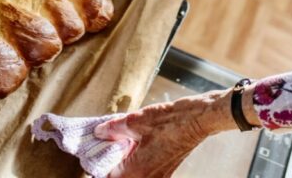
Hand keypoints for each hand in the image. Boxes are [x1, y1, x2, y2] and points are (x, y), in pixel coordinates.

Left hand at [95, 90, 237, 177]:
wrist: (197, 120)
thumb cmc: (170, 121)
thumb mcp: (136, 121)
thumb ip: (113, 129)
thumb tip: (100, 132)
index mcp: (136, 171)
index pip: (106, 177)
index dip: (97, 165)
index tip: (93, 152)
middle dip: (109, 167)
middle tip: (104, 148)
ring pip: (131, 177)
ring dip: (122, 166)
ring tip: (118, 146)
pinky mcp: (165, 172)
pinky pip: (143, 174)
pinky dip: (134, 165)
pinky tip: (133, 147)